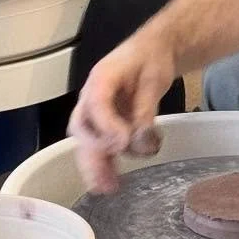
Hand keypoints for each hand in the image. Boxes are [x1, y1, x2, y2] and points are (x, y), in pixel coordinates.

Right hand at [67, 34, 175, 193]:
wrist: (155, 51)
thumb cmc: (152, 58)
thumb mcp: (154, 79)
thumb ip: (145, 109)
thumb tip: (140, 138)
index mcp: (101, 79)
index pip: (96, 104)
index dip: (106, 126)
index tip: (123, 142)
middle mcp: (93, 98)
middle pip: (83, 130)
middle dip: (93, 156)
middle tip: (104, 180)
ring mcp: (98, 113)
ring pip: (89, 143)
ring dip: (98, 166)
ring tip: (109, 187)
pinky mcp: (108, 124)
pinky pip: (103, 146)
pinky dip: (108, 164)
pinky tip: (114, 181)